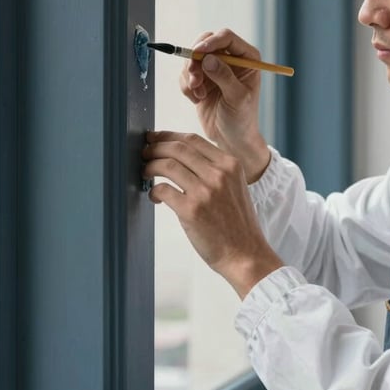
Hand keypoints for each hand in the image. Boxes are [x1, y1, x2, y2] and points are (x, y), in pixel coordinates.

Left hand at [142, 130, 282, 298]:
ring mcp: (205, 191)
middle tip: (144, 153)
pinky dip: (154, 191)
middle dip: (155, 147)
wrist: (246, 253)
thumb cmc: (236, 223)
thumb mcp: (234, 186)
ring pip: (166, 165)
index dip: (168, 136)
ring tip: (145, 173)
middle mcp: (219, 174)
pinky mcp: (191, 210)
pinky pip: (163, 190)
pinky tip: (155, 197)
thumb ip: (215, 169)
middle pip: (177, 148)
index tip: (155, 139)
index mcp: (231, 164)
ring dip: (150, 166)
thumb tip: (180, 156)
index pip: (193, 139)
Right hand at [180, 29, 269, 182]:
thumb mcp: (237, 99)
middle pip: (206, 42)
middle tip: (194, 79)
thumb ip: (224, 77)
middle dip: (195, 59)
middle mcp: (231, 59)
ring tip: (198, 95)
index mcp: (247, 58)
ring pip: (192, 57)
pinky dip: (186, 85)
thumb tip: (208, 59)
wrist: (232, 140)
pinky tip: (196, 99)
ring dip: (190, 76)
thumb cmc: (242, 120)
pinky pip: (185, 73)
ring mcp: (215, 68)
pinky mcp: (201, 79)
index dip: (211, 42)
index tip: (197, 53)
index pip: (226, 37)